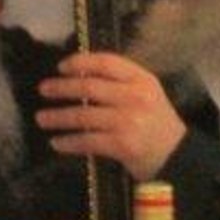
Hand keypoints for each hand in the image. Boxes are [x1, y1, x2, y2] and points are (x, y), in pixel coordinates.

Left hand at [35, 51, 187, 181]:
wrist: (178, 157)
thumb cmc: (155, 122)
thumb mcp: (145, 94)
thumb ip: (119, 83)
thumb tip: (78, 76)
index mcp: (142, 79)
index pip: (106, 62)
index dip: (80, 62)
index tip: (61, 66)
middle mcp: (136, 97)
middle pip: (89, 87)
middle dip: (62, 88)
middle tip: (43, 89)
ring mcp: (129, 121)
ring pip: (84, 115)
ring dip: (58, 117)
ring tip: (41, 118)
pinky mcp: (123, 145)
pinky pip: (88, 141)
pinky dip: (69, 142)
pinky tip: (57, 143)